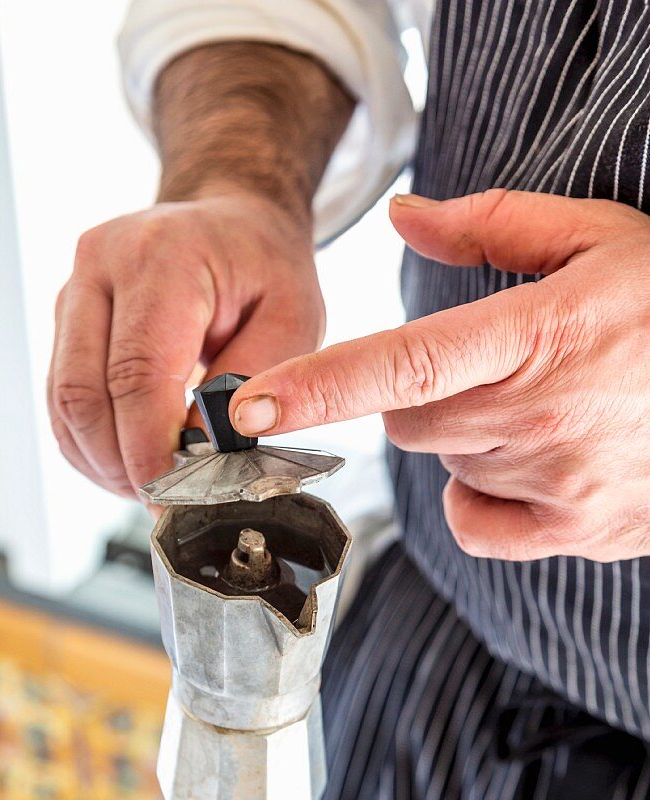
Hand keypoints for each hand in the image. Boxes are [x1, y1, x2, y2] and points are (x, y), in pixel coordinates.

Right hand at [48, 190, 322, 496]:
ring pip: (64, 403)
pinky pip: (63, 398)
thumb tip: (210, 449)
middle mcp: (102, 265)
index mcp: (163, 255)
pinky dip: (93, 444)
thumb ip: (258, 381)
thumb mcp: (294, 317)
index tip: (175, 495)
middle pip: (85, 393)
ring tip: (153, 484)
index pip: (137, 372)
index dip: (150, 448)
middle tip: (165, 500)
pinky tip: (132, 461)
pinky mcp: (67, 320)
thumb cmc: (264, 266)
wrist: (231, 222)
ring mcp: (75, 291)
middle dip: (123, 463)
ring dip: (104, 460)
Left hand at [230, 189, 649, 561]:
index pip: (404, 364)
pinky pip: (476, 525)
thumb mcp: (598, 237)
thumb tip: (404, 220)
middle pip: (409, 423)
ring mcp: (559, 482)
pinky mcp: (576, 530)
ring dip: (464, 439)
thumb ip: (493, 225)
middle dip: (422, 397)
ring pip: (446, 465)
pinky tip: (526, 464)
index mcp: (538, 334)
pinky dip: (480, 496)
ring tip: (536, 407)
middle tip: (487, 369)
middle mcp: (541, 416)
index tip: (252, 406)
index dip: (319, 386)